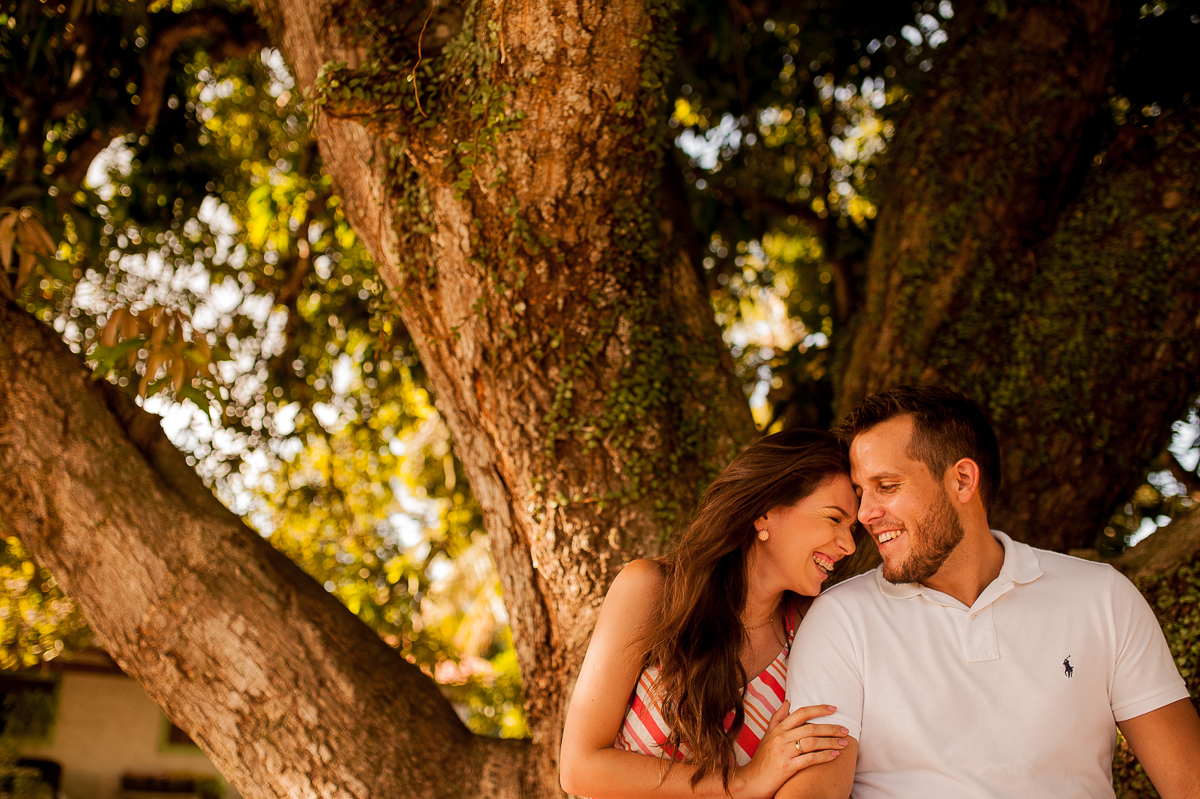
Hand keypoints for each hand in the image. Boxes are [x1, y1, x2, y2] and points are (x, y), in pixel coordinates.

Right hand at [731, 702, 847, 798]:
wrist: (751, 780)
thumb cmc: (762, 759)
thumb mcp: (767, 736)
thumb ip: (777, 719)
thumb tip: (788, 702)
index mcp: (778, 729)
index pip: (800, 713)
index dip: (819, 709)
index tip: (834, 709)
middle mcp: (781, 738)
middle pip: (810, 728)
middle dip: (831, 728)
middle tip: (845, 730)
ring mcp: (783, 752)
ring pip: (812, 742)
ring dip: (831, 742)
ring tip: (844, 743)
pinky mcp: (787, 767)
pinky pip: (810, 759)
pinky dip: (824, 756)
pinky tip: (834, 756)